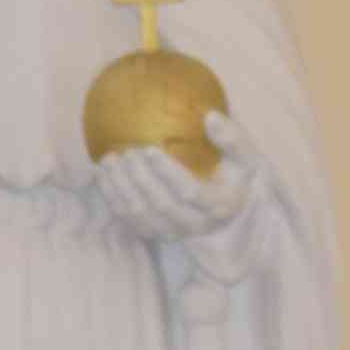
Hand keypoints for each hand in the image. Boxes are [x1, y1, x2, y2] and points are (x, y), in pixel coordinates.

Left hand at [90, 130, 250, 248]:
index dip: (167, 173)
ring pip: (142, 215)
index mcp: (219, 206)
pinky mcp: (156, 233)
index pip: (189, 193)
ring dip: (121, 188)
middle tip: (126, 152)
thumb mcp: (246, 156)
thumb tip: (210, 116)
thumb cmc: (236, 172)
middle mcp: (195, 225)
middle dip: (139, 179)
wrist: (230, 208)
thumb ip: (233, 138)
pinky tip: (102, 173)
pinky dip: (112, 197)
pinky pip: (129, 219)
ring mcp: (173, 232)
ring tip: (109, 159)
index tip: (149, 148)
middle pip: (161, 206)